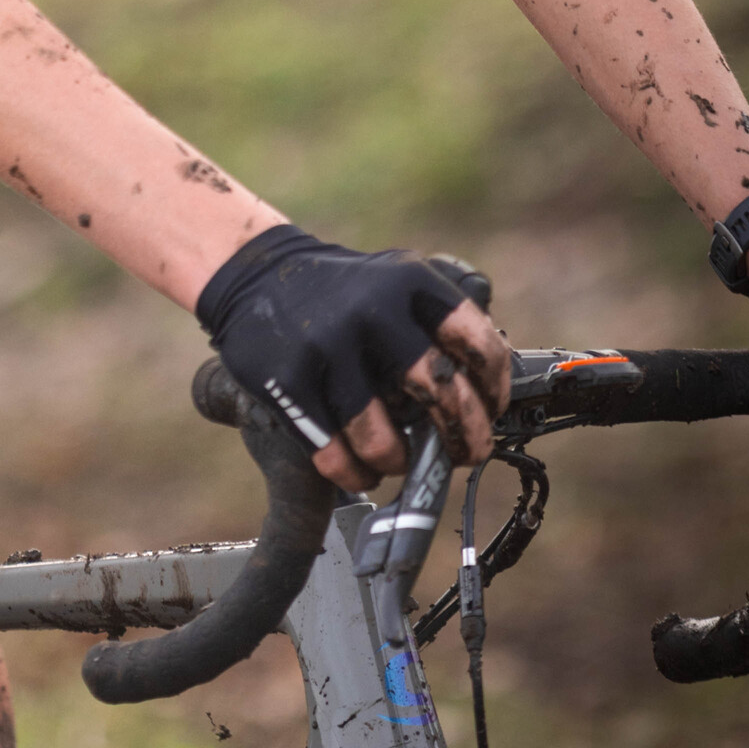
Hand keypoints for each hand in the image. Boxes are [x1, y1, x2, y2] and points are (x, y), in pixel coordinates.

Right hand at [198, 227, 512, 492]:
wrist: (254, 274)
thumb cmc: (344, 294)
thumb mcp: (395, 282)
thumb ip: (438, 327)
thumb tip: (485, 401)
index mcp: (409, 281)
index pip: (476, 342)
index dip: (494, 387)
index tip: (492, 409)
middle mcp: (371, 308)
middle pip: (438, 390)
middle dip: (463, 435)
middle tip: (465, 453)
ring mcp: (325, 344)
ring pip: (380, 437)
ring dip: (398, 462)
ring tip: (398, 463)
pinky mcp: (286, 379)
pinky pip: (331, 451)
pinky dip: (352, 473)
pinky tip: (359, 471)